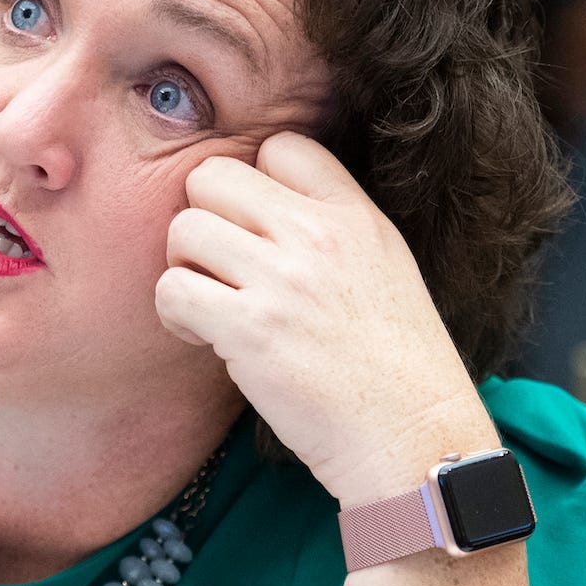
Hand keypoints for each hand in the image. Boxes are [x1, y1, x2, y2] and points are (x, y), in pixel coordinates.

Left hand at [154, 132, 498, 509]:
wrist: (413, 437)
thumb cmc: (396, 367)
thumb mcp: (385, 268)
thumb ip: (333, 228)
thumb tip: (259, 209)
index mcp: (355, 216)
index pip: (280, 147)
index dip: (254, 186)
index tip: (260, 233)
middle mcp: (318, 235)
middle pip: (213, 176)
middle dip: (204, 220)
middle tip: (219, 269)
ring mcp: (282, 280)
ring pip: (184, 228)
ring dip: (184, 268)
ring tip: (211, 307)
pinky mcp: (250, 329)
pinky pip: (172, 289)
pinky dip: (175, 315)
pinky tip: (204, 338)